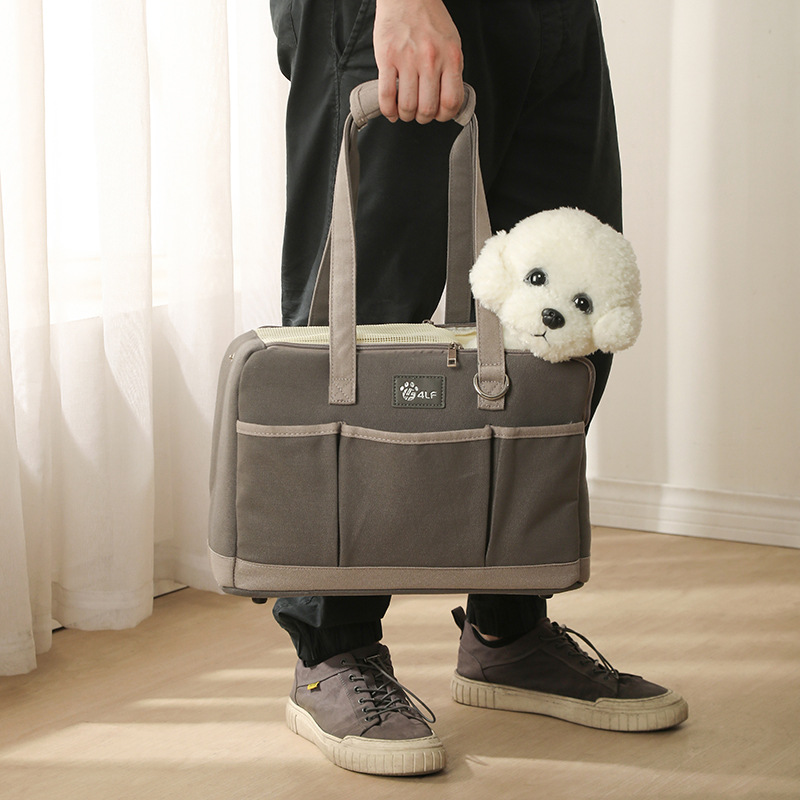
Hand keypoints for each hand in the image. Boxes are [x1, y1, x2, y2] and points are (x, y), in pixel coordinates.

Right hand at [373, 0, 463, 123]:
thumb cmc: (429, 20)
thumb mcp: (451, 43)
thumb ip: (451, 71)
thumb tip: (449, 101)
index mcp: (451, 57)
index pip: (451, 102)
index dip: (444, 116)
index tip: (439, 115)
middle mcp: (430, 60)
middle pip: (427, 108)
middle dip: (423, 118)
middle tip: (420, 113)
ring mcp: (407, 59)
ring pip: (407, 106)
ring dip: (406, 115)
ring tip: (405, 111)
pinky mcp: (387, 58)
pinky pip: (386, 96)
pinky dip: (388, 111)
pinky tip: (391, 111)